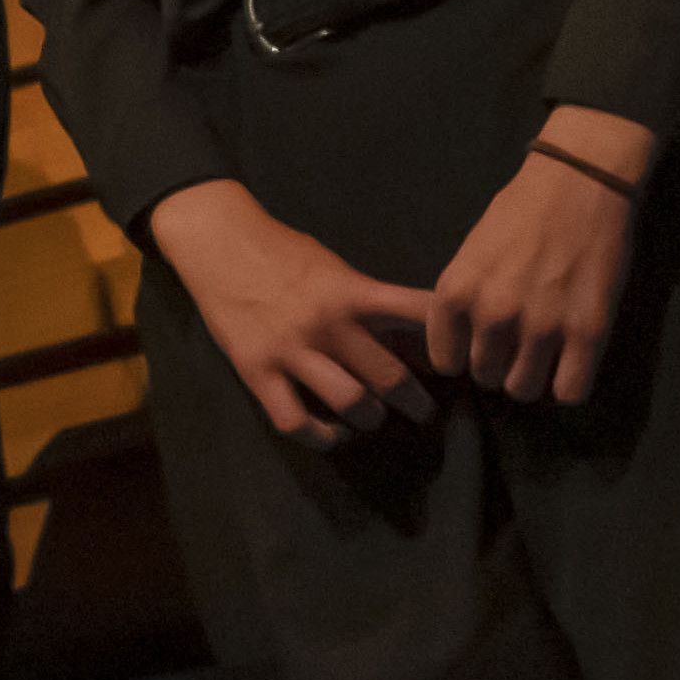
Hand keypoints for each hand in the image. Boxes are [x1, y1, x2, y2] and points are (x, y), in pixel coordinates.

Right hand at [142, 181, 436, 438]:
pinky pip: (295, 421)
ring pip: (351, 403)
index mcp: (354, 292)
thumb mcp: (334, 267)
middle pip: (390, 376)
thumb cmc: (282, 250)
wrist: (218, 242)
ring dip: (371, 419)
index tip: (461, 361)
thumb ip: (367, 300)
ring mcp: (292, 350)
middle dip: (416, 402)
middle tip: (423, 412)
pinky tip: (331, 434)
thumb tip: (407, 338)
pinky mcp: (258, 371)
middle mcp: (329, 324)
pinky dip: (320, 437)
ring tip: (372, 419)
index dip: (448, 341)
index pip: (418, 314)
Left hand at [425, 112, 654, 404]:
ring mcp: (541, 325)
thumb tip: (461, 346)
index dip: (465, 356)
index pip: (446, 361)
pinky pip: (570, 392)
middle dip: (500, 364)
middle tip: (519, 343)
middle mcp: (493, 314)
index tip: (481, 344)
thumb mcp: (470, 253)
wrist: (579, 181)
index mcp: (457, 292)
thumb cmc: (521, 210)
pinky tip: (572, 363)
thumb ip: (463, 300)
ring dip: (533, 376)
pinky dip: (569, 385)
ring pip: (523, 390)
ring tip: (545, 352)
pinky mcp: (588, 331)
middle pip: (485, 378)